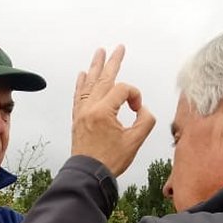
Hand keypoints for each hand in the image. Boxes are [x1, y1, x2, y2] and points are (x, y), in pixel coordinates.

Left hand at [71, 45, 155, 175]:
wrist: (88, 175)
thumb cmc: (110, 160)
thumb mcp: (135, 141)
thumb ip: (145, 120)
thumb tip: (141, 109)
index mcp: (103, 112)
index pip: (122, 90)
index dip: (135, 96)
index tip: (138, 110)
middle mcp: (89, 108)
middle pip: (103, 79)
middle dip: (112, 62)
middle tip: (118, 48)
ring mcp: (81, 113)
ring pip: (89, 84)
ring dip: (95, 68)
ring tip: (99, 53)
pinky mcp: (77, 119)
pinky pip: (79, 96)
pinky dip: (81, 84)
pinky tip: (82, 74)